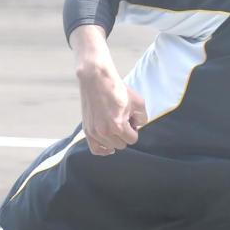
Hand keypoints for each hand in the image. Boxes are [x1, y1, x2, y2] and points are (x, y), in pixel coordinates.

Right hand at [71, 26, 147, 155]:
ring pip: (110, 146)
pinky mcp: (86, 130)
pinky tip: (108, 147)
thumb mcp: (139, 103)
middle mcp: (104, 132)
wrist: (97, 79)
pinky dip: (103, 150)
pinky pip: (95, 149)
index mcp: (117, 126)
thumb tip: (137, 126)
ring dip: (115, 138)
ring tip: (113, 124)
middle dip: (125, 134)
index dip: (134, 130)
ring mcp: (93, 132)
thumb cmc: (118, 90)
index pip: (132, 139)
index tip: (131, 120)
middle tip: (122, 120)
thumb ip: (142, 119)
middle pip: (122, 144)